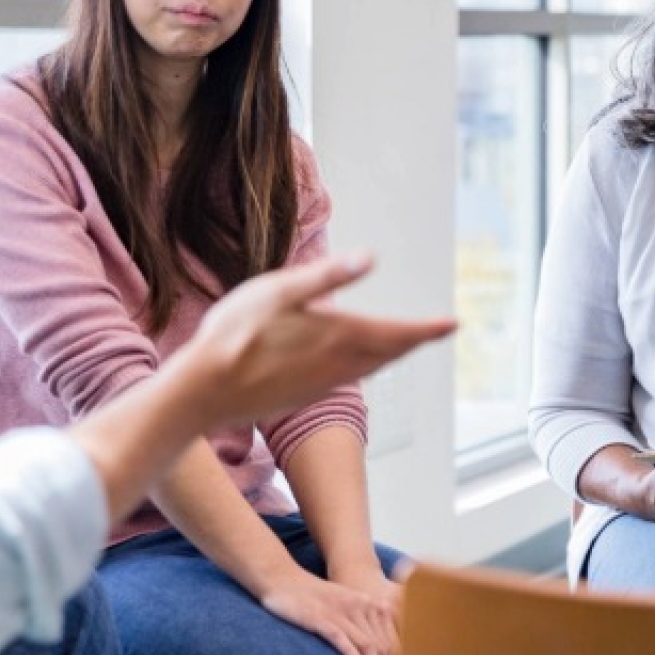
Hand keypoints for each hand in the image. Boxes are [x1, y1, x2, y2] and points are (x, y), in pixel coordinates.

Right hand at [175, 255, 454, 424]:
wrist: (202, 392)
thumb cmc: (233, 334)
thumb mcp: (278, 290)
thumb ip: (326, 276)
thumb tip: (370, 257)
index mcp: (336, 335)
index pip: (396, 333)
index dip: (427, 330)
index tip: (453, 325)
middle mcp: (337, 365)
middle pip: (389, 353)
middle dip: (414, 341)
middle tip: (437, 331)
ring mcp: (321, 385)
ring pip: (370, 369)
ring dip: (392, 355)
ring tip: (406, 343)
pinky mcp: (304, 396)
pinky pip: (349, 380)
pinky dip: (366, 367)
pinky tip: (359, 363)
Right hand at [261, 567, 405, 654]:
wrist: (282, 579)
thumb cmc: (311, 596)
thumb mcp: (341, 603)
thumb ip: (357, 621)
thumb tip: (368, 650)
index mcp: (366, 604)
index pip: (386, 639)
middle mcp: (357, 607)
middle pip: (380, 645)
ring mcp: (339, 612)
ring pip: (364, 643)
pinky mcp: (319, 618)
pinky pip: (339, 637)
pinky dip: (351, 652)